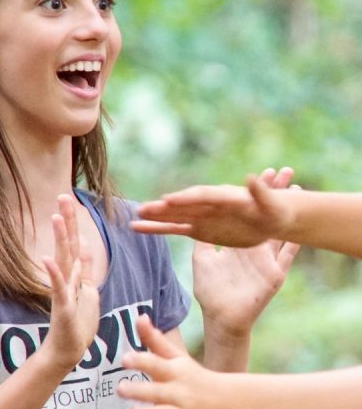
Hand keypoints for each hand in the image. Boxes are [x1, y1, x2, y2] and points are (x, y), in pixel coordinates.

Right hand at [42, 195, 99, 372]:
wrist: (67, 350)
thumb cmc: (77, 323)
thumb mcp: (87, 290)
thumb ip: (85, 269)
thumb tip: (86, 247)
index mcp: (75, 274)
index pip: (75, 242)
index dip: (73, 222)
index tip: (68, 198)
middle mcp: (67, 279)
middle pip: (68, 245)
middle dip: (66, 221)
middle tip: (62, 196)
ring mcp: (63, 291)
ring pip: (63, 260)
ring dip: (60, 239)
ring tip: (56, 217)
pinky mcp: (62, 306)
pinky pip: (58, 287)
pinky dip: (54, 273)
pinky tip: (47, 258)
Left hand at [118, 315, 220, 408]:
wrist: (227, 404)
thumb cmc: (193, 376)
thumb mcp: (177, 357)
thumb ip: (155, 339)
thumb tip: (138, 316)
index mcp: (175, 373)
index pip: (156, 365)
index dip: (141, 361)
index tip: (125, 358)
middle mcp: (178, 394)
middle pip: (157, 392)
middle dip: (139, 391)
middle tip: (119, 388)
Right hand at [131, 169, 295, 246]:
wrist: (273, 219)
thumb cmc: (274, 210)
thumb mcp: (272, 203)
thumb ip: (262, 192)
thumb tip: (252, 178)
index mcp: (224, 197)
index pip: (202, 196)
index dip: (185, 198)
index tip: (168, 200)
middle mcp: (208, 205)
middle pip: (182, 205)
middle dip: (163, 207)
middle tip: (142, 208)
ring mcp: (202, 217)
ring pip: (174, 217)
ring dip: (155, 217)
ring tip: (134, 217)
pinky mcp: (199, 230)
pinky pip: (174, 229)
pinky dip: (157, 229)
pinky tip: (138, 228)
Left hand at [192, 168, 299, 334]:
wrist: (220, 318)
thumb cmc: (211, 291)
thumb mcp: (203, 259)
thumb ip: (201, 239)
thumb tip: (190, 220)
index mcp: (239, 243)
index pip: (248, 214)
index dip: (255, 195)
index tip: (263, 172)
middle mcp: (255, 249)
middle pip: (267, 217)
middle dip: (276, 195)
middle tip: (285, 171)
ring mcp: (266, 260)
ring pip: (280, 230)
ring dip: (287, 212)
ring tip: (296, 191)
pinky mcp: (274, 275)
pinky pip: (287, 256)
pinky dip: (294, 243)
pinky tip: (300, 230)